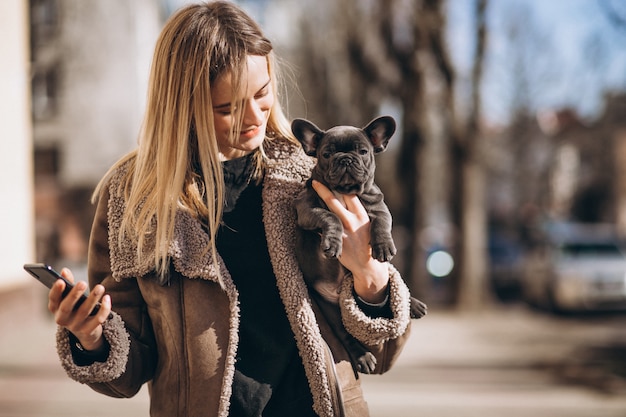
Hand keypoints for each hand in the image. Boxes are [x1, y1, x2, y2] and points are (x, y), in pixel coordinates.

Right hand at [48, 268, 111, 350]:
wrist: (85, 331)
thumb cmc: (76, 308)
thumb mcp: (69, 298)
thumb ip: (68, 284)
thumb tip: (64, 270)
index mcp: (56, 309)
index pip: (53, 300)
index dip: (56, 290)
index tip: (61, 281)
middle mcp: (63, 319)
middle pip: (67, 307)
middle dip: (74, 294)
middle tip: (83, 283)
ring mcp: (75, 326)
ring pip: (84, 311)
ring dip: (92, 298)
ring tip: (100, 287)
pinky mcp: (88, 330)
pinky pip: (98, 319)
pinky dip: (104, 308)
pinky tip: (107, 298)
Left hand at [312, 180, 388, 302]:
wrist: (367, 264)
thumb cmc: (366, 241)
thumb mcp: (366, 224)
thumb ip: (356, 212)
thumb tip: (346, 198)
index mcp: (362, 215)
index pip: (350, 195)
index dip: (340, 185)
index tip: (331, 177)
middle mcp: (352, 221)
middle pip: (334, 200)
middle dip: (323, 189)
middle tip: (314, 180)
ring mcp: (343, 231)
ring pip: (327, 213)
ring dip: (317, 203)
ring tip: (308, 195)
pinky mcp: (336, 241)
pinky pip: (323, 229)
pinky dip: (317, 221)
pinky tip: (307, 216)